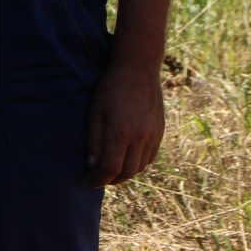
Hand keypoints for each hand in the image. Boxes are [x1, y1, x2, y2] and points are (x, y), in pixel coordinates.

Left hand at [86, 61, 163, 186]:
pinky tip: (128, 159)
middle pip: (127, 172)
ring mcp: (152, 135)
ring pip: (140, 167)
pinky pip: (150, 157)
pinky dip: (139, 163)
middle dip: (112, 180)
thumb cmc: (111, 88)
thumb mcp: (95, 112)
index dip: (99, 179)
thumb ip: (94, 140)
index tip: (90, 181)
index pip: (110, 169)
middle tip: (100, 178)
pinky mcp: (160, 132)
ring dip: (126, 173)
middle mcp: (139, 137)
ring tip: (113, 170)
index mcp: (120, 133)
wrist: (138, 69)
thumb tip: (93, 165)